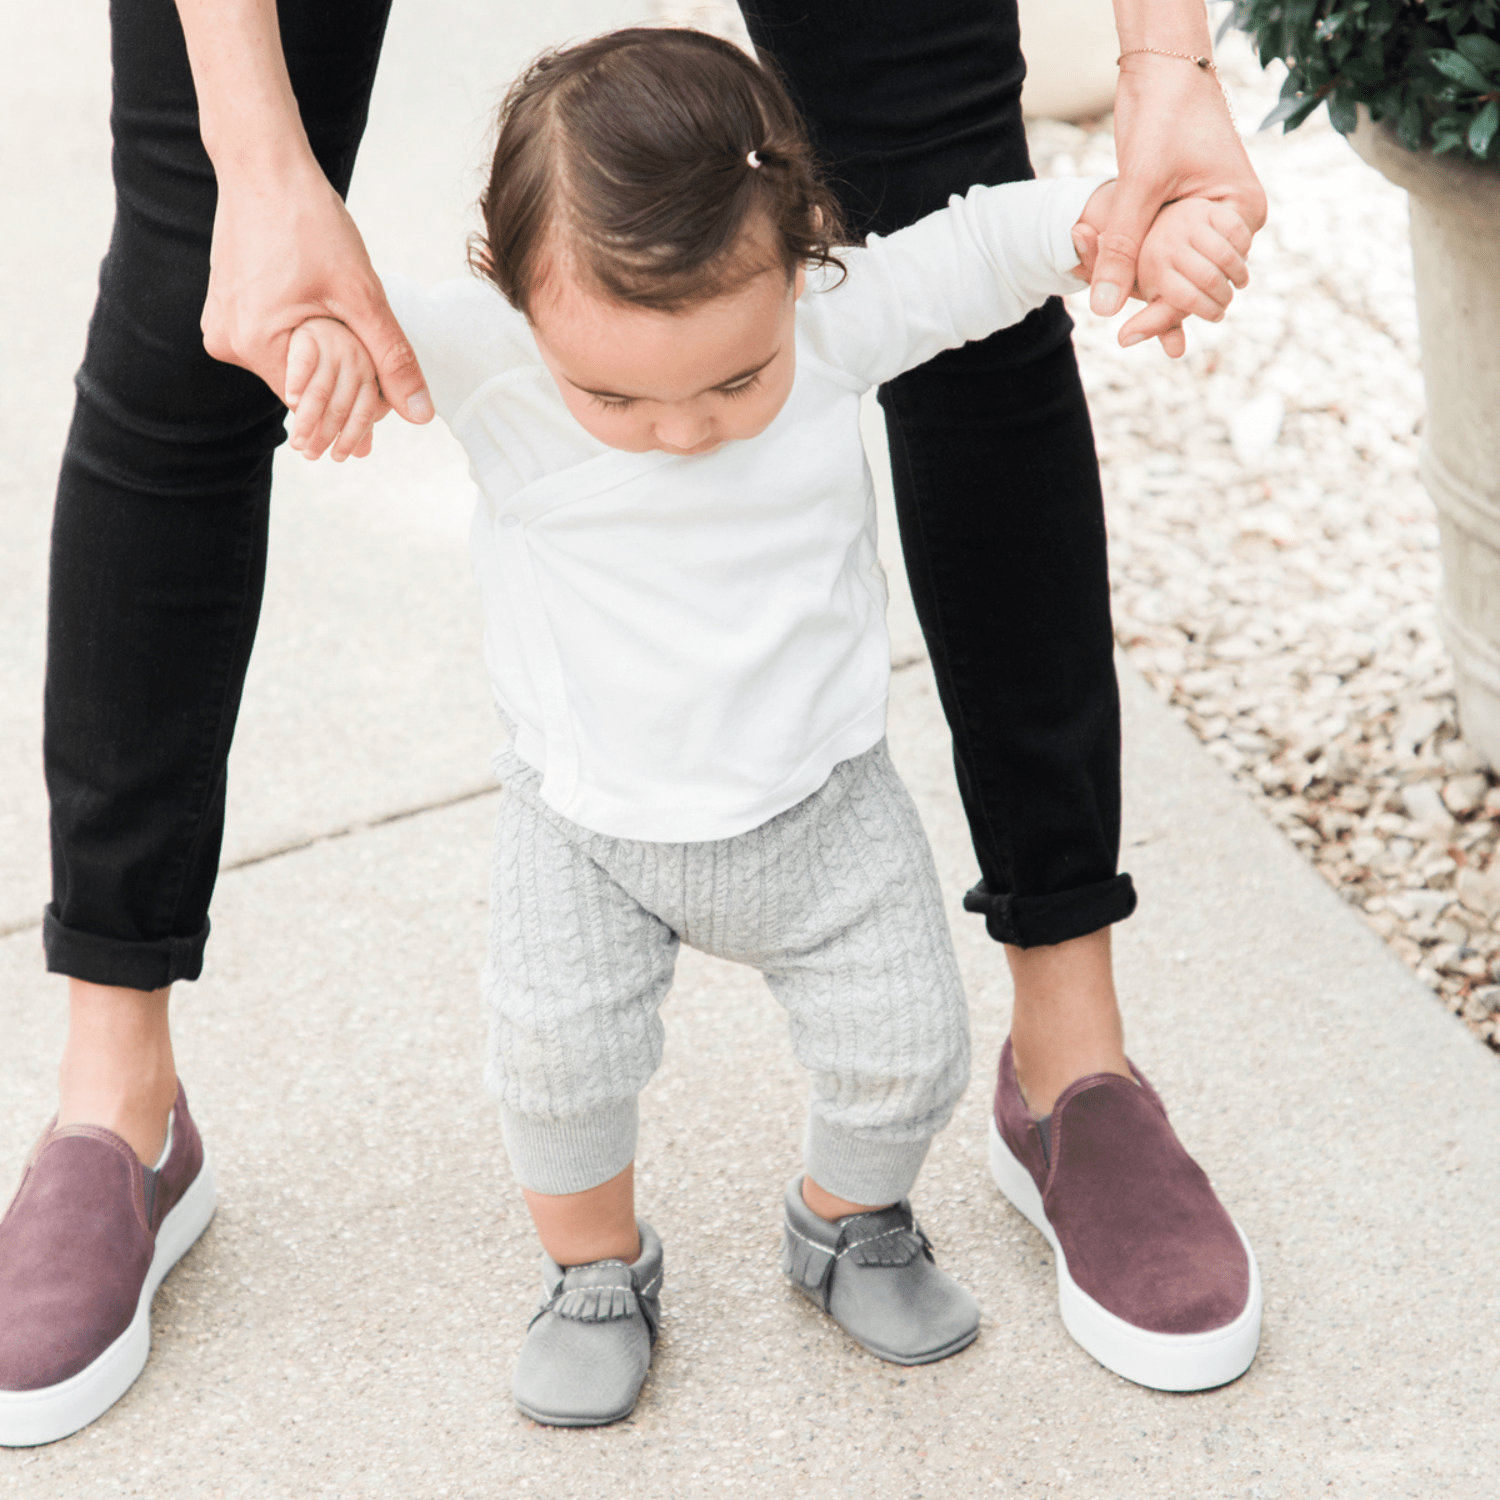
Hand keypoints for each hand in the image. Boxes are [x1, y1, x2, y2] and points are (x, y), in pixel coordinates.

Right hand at [202, 156, 431, 438]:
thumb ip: (392, 357)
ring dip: (323, 350)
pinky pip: (275, 338)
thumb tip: (420, 413)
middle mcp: (227, 342)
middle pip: (301, 385)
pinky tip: (315, 298)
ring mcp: (222, 325)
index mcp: (252, 345)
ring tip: (337, 307)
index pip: (314, 405)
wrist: (265, 164)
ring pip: (291, 361)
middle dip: (340, 372)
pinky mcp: (226, 308)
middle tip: (363, 329)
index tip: (381, 376)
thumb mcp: (362, 295)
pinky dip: (303, 331)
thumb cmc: (309, 221)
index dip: (355, 398)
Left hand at [1093, 52, 1266, 328]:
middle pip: (1197, 282)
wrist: (1163, 70)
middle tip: (1125, 337)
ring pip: (1180, 271)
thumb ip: (1120, 246)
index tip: (1128, 337)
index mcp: (1242, 213)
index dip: (1168, 313)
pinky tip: (1120, 293)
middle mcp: (1234, 220)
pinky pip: (1167, 254)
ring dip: (1151, 292)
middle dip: (1161, 307)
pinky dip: (1144, 271)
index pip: (1208, 282)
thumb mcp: (1138, 184)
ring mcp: (1212, 218)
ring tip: (1125, 329)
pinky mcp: (1188, 213)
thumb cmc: (1163, 115)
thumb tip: (1103, 308)